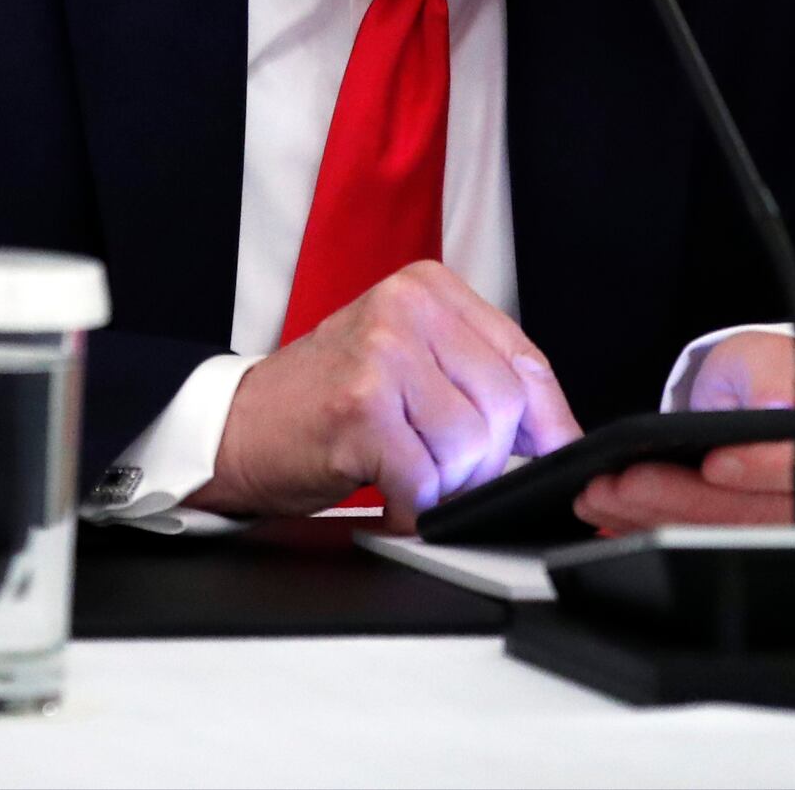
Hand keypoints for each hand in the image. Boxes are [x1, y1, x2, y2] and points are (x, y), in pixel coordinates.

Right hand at [186, 261, 583, 531]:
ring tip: (406, 474)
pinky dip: (414, 506)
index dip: (548, 419)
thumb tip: (555, 430)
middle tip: (442, 471)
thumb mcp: (408, 358)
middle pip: (505, 405)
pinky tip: (389, 495)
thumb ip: (476, 375)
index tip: (556, 453)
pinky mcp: (361, 409)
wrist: (237, 424)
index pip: (524, 358)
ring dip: (445, 485)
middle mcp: (407, 308)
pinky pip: (425, 480)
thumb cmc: (326, 397)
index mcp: (429, 288)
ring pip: (471, 446)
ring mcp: (382, 354)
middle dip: (484, 461)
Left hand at [571, 331, 794, 532]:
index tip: (713, 462)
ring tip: (606, 496)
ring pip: (727, 536)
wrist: (774, 399)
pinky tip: (618, 516)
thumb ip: (769, 379)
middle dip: (683, 499)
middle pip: (758, 511)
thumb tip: (775, 409)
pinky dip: (659, 529)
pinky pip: (708, 545)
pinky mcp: (762, 542)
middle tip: (625, 482)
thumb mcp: (766, 356)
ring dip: (659, 519)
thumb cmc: (771, 375)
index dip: (760, 469)